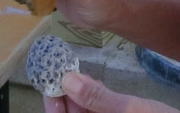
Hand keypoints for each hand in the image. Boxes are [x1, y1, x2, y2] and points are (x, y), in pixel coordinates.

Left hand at [45, 72, 179, 112]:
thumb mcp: (129, 110)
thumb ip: (97, 98)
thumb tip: (67, 80)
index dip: (53, 105)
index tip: (50, 81)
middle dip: (67, 97)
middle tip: (62, 70)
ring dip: (80, 97)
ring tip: (76, 73)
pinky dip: (94, 101)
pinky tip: (96, 85)